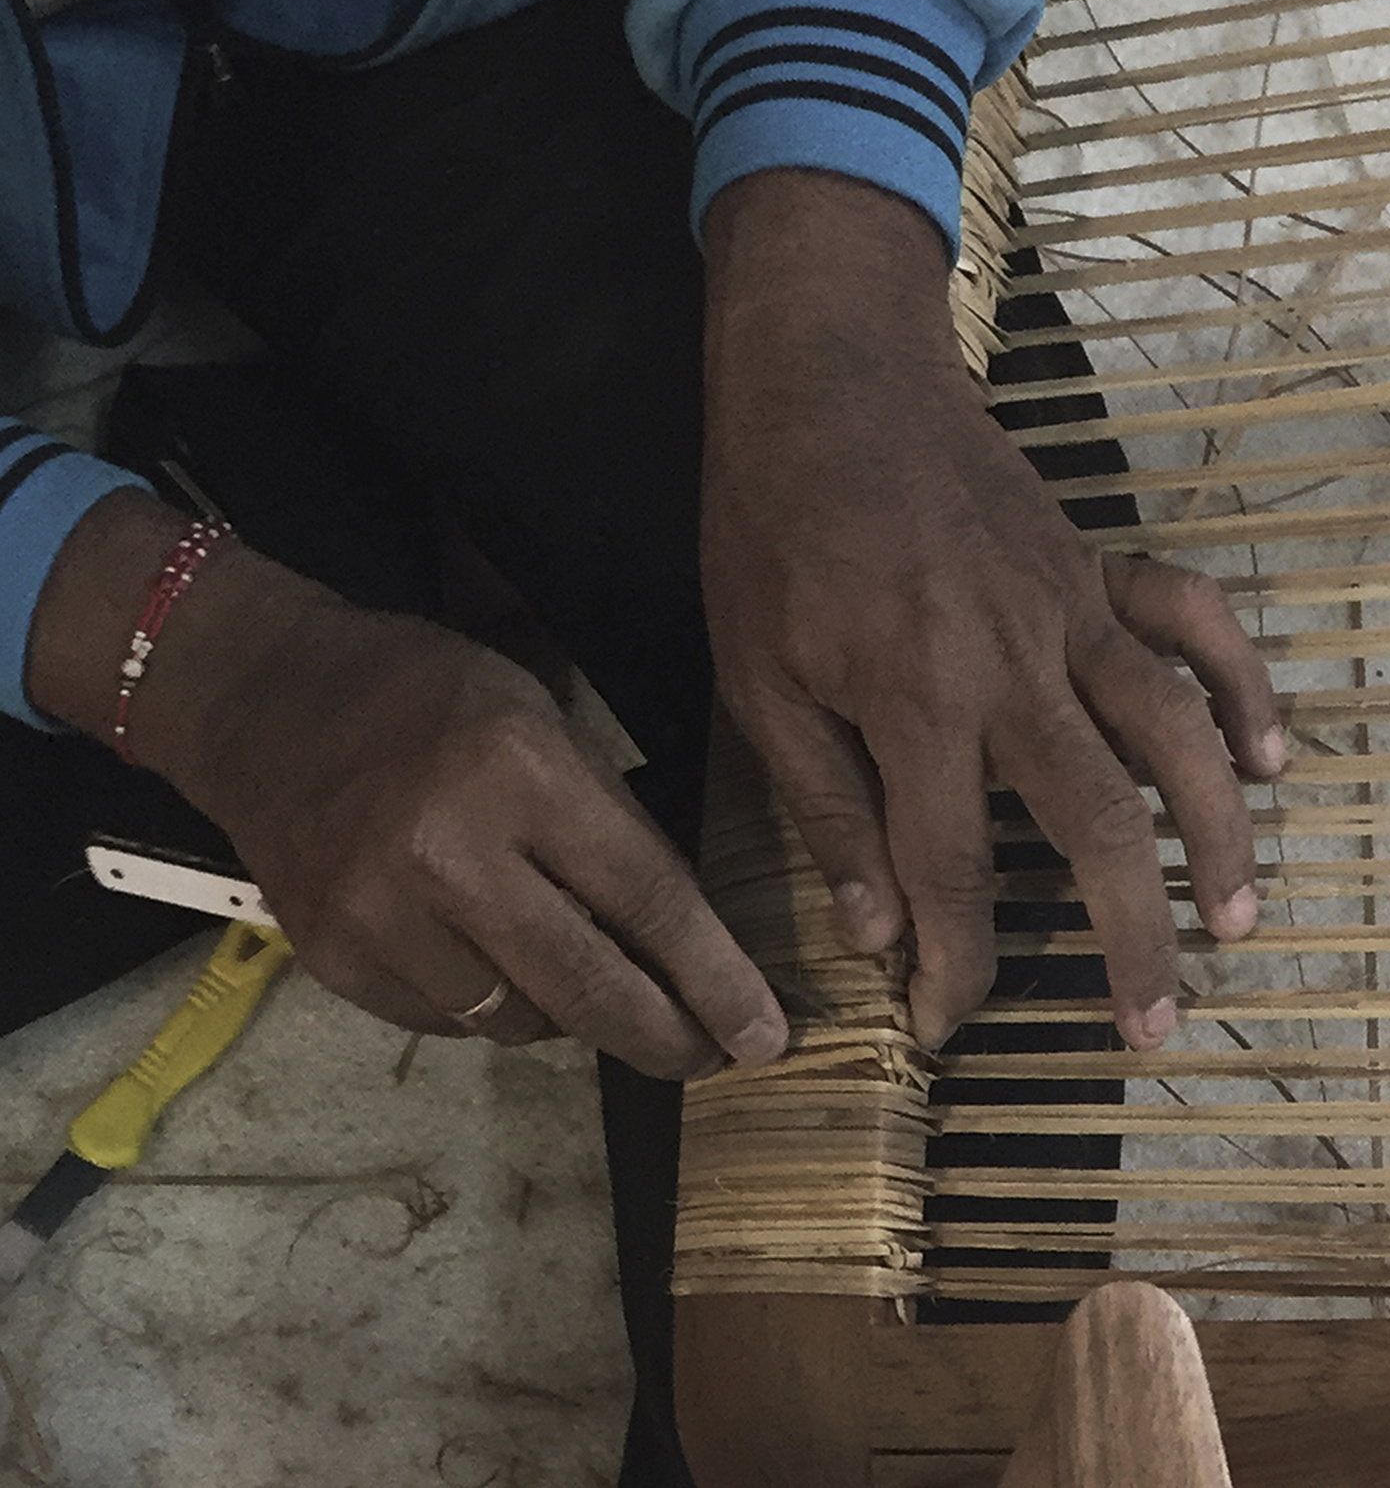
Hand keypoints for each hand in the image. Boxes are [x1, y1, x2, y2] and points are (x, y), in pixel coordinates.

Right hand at [27, 490, 788, 1079]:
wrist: (261, 700)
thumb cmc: (425, 696)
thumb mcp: (540, 718)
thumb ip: (607, 823)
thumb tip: (682, 941)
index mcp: (520, 775)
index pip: (646, 900)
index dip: (714, 978)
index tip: (762, 1032)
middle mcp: (448, 853)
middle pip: (588, 985)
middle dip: (666, 1035)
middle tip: (713, 1058)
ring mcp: (381, 914)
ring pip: (519, 1019)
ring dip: (574, 1019)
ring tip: (597, 992)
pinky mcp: (334, 957)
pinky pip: (448, 1022)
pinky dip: (494, 1010)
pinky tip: (504, 971)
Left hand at [700, 170, 1284, 1051]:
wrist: (831, 380)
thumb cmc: (774, 529)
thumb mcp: (759, 677)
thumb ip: (826, 804)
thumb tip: (875, 927)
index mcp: (917, 700)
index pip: (951, 869)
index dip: (956, 965)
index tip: (949, 1025)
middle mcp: (1016, 665)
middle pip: (1100, 823)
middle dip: (1133, 936)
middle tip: (1152, 1023)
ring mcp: (1072, 613)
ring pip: (1175, 735)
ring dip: (1216, 834)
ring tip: (1234, 920)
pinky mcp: (1098, 569)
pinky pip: (1194, 627)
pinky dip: (1241, 689)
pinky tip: (1265, 760)